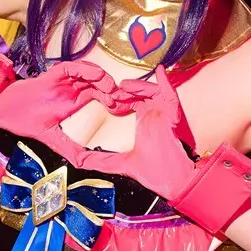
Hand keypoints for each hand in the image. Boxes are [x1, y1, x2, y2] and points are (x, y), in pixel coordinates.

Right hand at [0, 57, 119, 143]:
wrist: (5, 112)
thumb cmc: (26, 121)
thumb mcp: (53, 139)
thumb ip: (69, 149)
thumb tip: (85, 165)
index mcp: (75, 101)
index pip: (100, 95)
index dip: (113, 99)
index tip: (122, 109)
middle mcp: (72, 88)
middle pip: (99, 82)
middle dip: (112, 88)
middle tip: (122, 98)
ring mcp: (63, 80)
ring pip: (89, 72)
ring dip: (102, 78)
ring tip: (112, 88)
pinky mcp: (53, 75)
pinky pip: (72, 67)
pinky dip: (85, 69)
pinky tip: (96, 76)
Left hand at [107, 67, 197, 202]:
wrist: (172, 180)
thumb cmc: (153, 172)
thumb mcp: (119, 163)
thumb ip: (99, 161)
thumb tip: (77, 161)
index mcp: (143, 122)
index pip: (130, 103)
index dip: (117, 101)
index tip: (106, 103)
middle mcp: (153, 114)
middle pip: (137, 94)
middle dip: (123, 92)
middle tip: (110, 94)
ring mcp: (163, 112)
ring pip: (149, 90)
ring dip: (137, 86)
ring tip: (123, 86)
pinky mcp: (172, 112)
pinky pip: (169, 92)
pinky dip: (164, 81)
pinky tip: (158, 71)